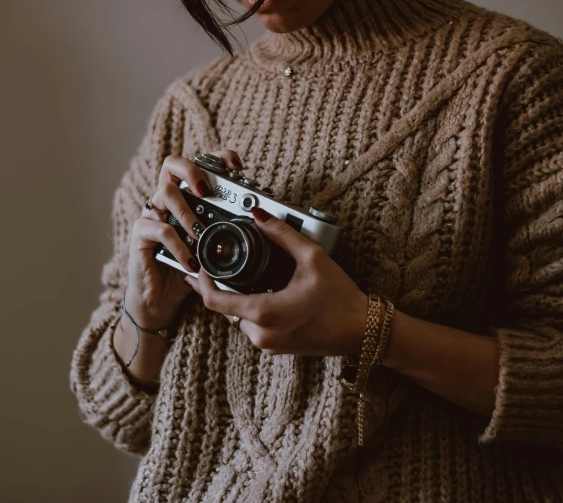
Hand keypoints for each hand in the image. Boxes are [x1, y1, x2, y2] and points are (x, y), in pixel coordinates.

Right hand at [125, 150, 243, 329]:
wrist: (160, 299)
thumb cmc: (188, 270)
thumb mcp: (213, 248)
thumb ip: (227, 232)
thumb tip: (259, 223)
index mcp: (185, 197)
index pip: (197, 164)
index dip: (215, 157)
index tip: (235, 166)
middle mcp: (166, 200)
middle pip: (171, 164)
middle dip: (191, 170)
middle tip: (205, 190)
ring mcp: (152, 215)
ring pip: (166, 193)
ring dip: (188, 213)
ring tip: (200, 234)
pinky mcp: (141, 234)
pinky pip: (160, 230)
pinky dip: (179, 246)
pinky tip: (191, 262)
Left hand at [185, 207, 367, 355]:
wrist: (362, 331)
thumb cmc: (341, 298)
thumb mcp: (312, 258)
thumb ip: (282, 234)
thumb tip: (259, 215)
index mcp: (264, 313)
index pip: (214, 301)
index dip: (201, 282)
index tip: (200, 266)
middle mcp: (261, 334)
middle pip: (224, 308)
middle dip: (221, 286)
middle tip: (217, 265)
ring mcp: (268, 344)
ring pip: (238, 318)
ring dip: (237, 298)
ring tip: (244, 275)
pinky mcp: (276, 348)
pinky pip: (253, 326)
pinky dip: (252, 308)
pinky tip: (262, 291)